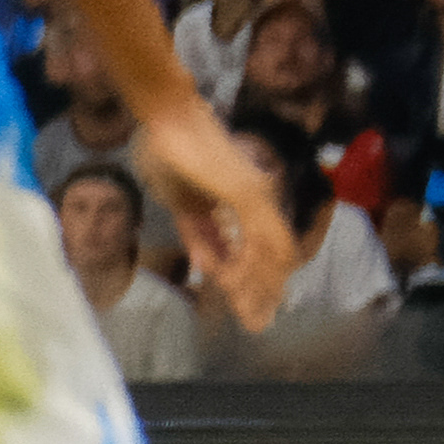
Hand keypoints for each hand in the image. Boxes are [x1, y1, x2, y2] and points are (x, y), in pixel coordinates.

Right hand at [137, 96, 292, 332]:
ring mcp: (258, 196)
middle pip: (274, 258)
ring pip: (272, 254)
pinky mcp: (248, 194)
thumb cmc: (170, 152)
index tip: (248, 312)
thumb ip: (199, 234)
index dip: (253, 284)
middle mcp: (262, 200)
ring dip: (259, 286)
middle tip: (256, 325)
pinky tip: (239, 284)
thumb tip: (208, 265)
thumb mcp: (182, 205)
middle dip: (263, 295)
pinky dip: (251, 266)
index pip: (260, 252)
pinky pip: (259, 240)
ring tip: (250, 313)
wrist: (168, 118)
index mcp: (247, 204)